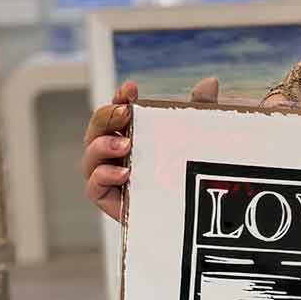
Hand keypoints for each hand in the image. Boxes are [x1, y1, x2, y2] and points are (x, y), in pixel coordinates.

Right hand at [82, 76, 220, 223]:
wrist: (187, 217)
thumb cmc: (185, 173)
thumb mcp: (195, 139)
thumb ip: (199, 111)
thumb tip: (210, 81)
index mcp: (129, 132)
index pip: (117, 108)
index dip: (120, 97)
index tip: (132, 89)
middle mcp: (113, 151)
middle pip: (97, 127)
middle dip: (107, 116)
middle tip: (126, 114)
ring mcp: (107, 174)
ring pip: (90, 155)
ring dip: (103, 145)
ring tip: (126, 143)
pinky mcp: (107, 199)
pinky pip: (93, 186)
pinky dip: (103, 176)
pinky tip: (124, 172)